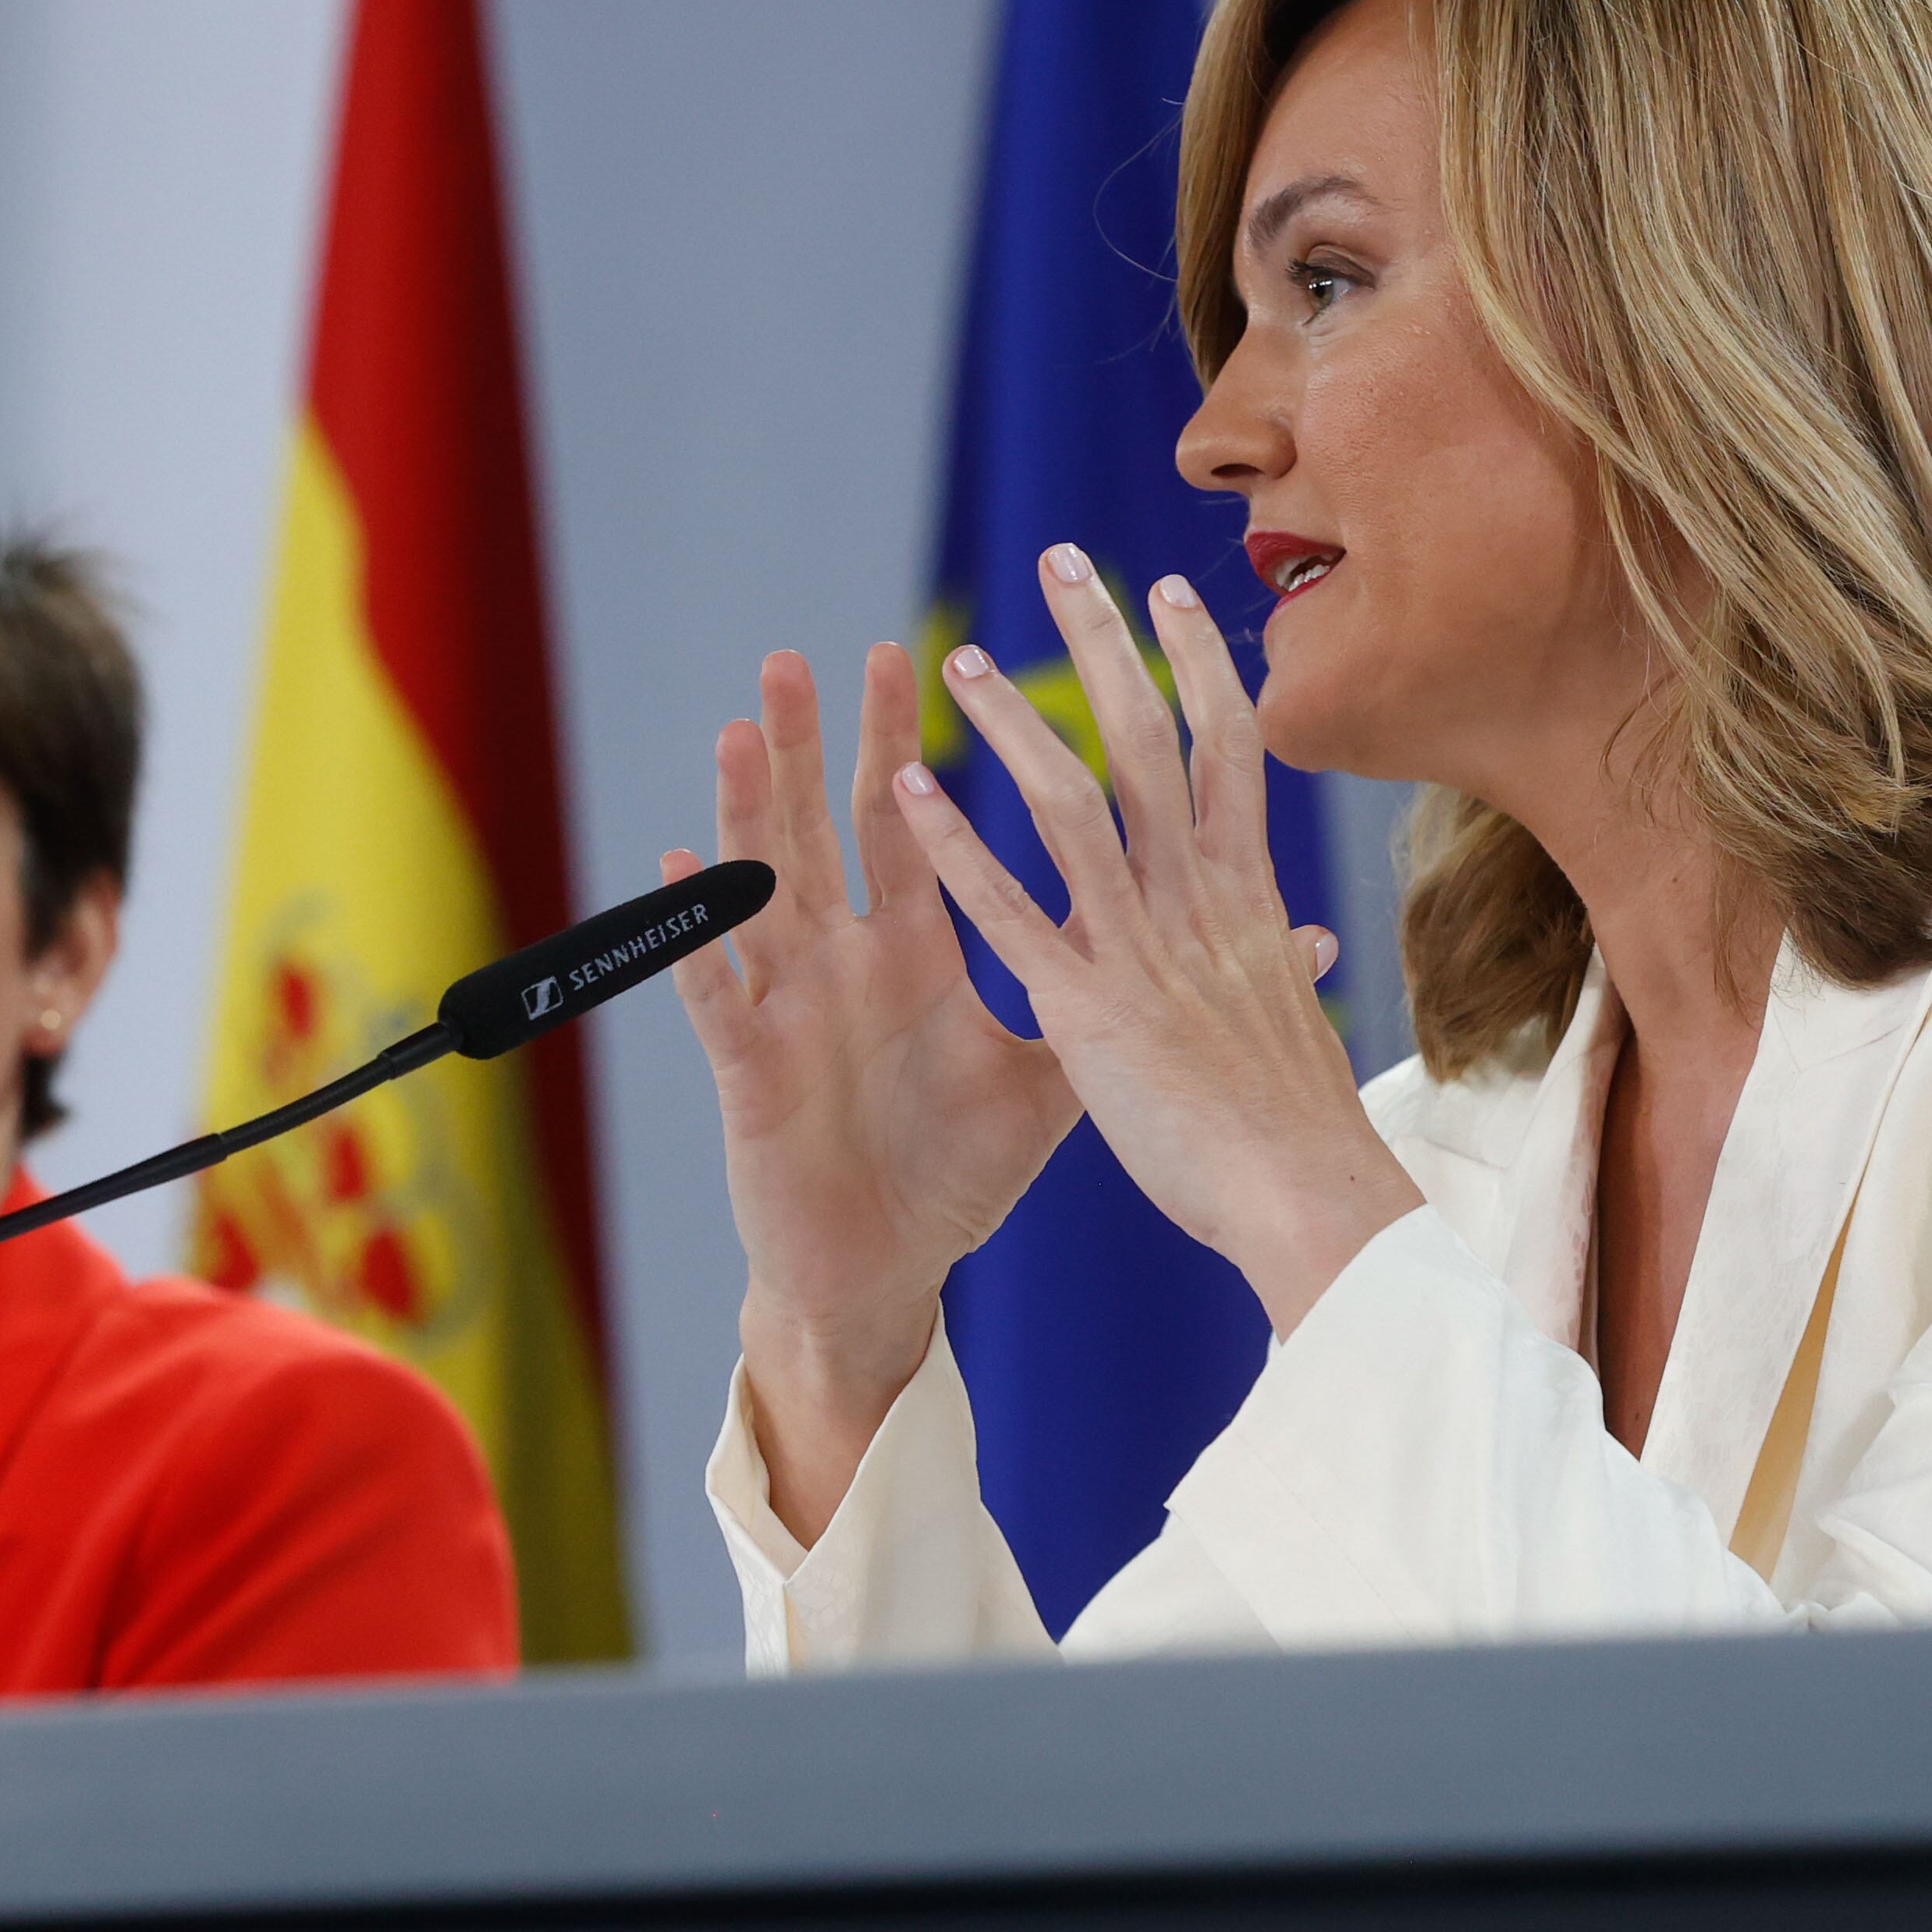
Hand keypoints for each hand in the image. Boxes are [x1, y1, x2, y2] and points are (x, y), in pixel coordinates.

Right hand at [668, 646, 1080, 1540]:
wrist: (883, 1274)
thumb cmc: (955, 1171)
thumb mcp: (1051, 1072)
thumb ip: (1117, 994)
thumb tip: (1256, 948)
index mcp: (912, 951)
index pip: (909, 826)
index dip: (908, 745)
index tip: (926, 657)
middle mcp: (845, 962)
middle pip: (827, 831)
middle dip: (817, 745)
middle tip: (804, 657)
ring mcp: (792, 1010)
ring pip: (762, 893)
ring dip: (748, 814)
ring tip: (741, 734)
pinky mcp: (752, 1073)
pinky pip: (715, 994)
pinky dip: (694, 937)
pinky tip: (676, 873)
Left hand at [891, 546, 1424, 1333]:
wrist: (1311, 1199)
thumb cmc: (1299, 1127)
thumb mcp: (1293, 1024)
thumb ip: (1283, 965)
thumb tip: (1309, 939)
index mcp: (1247, 896)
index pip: (1229, 746)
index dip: (1199, 663)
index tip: (1169, 592)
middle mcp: (1199, 900)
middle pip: (1151, 738)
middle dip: (1104, 644)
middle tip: (1059, 560)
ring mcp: (1143, 949)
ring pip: (1074, 802)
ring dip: (1012, 722)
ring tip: (953, 662)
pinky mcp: (1089, 1011)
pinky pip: (1011, 912)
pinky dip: (957, 847)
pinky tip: (907, 793)